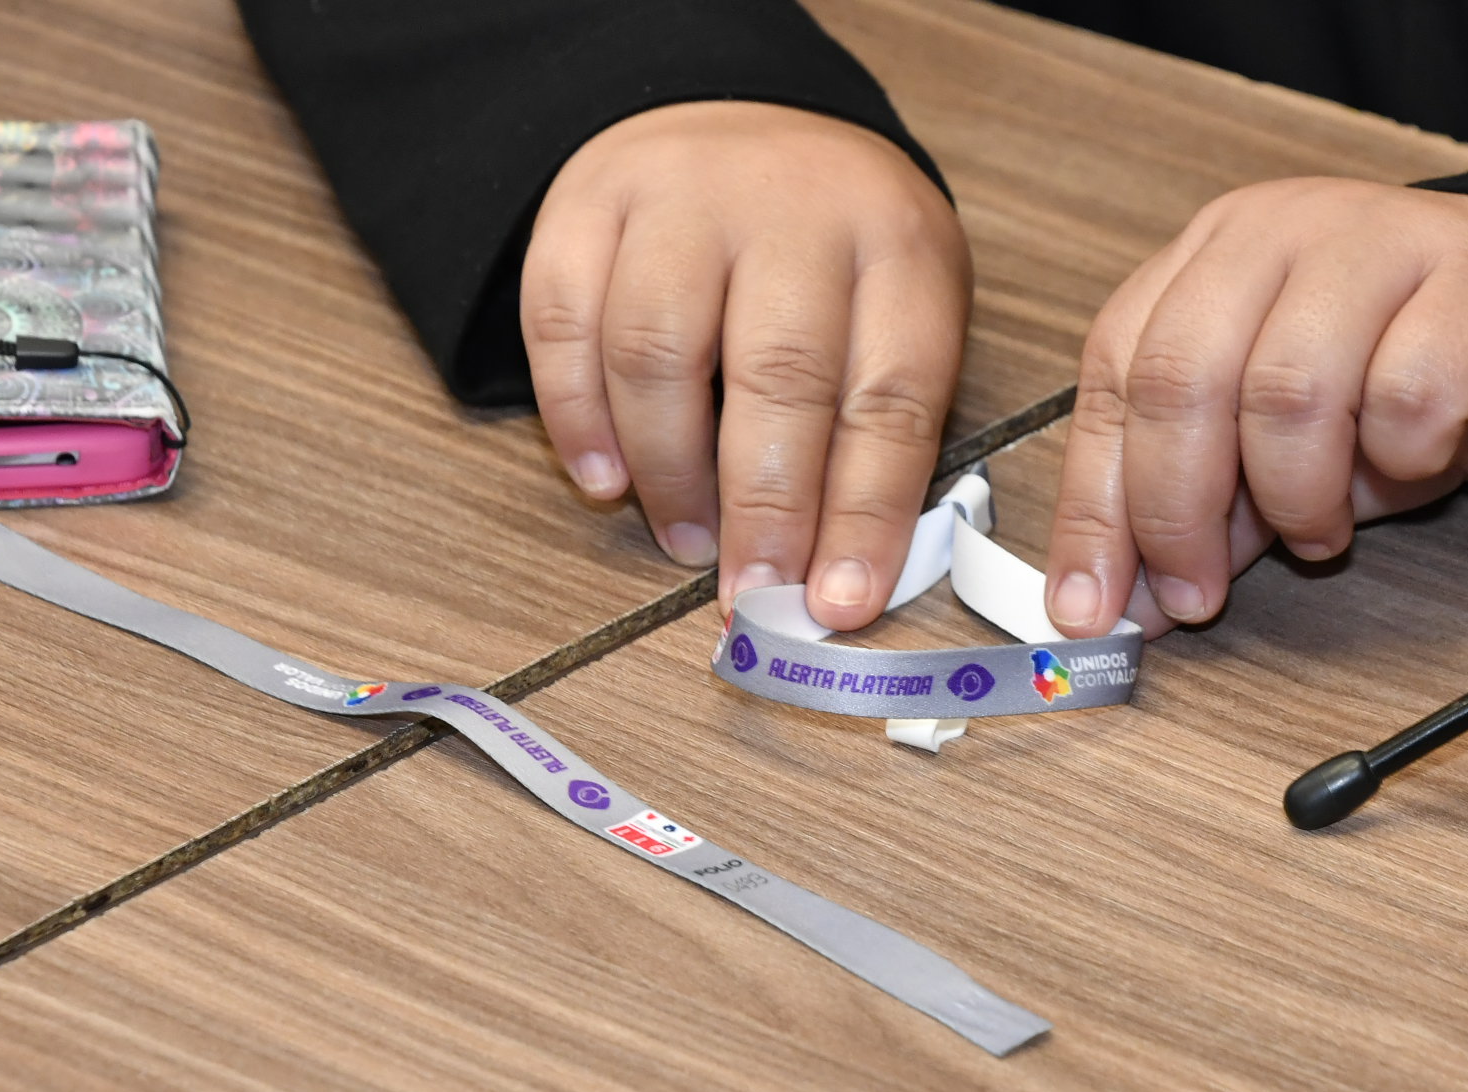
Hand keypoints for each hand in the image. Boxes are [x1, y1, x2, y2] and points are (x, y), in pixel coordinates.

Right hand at [520, 101, 971, 629]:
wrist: (743, 116)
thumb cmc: (833, 249)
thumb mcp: (904, 307)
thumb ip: (882, 425)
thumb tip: (842, 573)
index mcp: (897, 245)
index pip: (892, 395)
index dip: (864, 512)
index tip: (838, 601)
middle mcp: (792, 208)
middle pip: (778, 374)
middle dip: (765, 508)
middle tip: (752, 594)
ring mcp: (683, 195)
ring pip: (658, 349)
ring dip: (669, 471)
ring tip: (686, 541)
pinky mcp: (590, 201)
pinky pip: (563, 320)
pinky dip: (576, 416)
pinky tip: (604, 479)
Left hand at [1043, 177, 1467, 638]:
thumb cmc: (1404, 375)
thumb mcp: (1277, 448)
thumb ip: (1203, 510)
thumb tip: (1127, 605)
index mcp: (1207, 262)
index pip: (1114, 375)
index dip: (1094, 503)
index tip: (1090, 607)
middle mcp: (1276, 236)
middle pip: (1182, 378)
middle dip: (1175, 513)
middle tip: (1198, 595)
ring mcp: (1378, 243)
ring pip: (1288, 390)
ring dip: (1293, 495)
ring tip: (1319, 532)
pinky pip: (1411, 396)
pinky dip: (1400, 460)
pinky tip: (1416, 465)